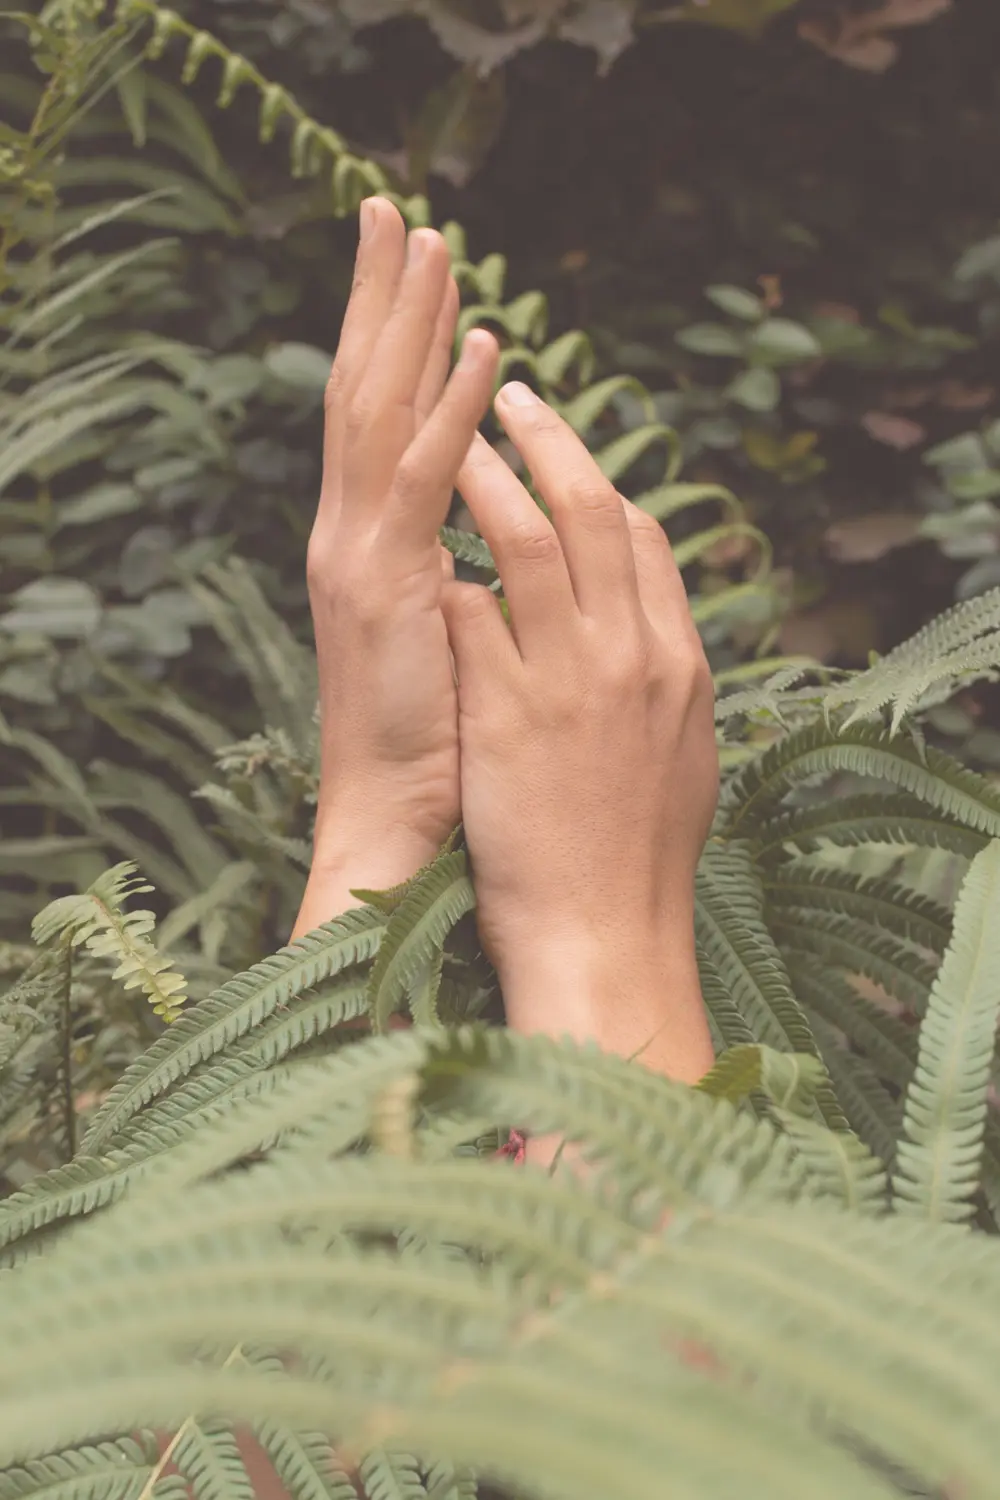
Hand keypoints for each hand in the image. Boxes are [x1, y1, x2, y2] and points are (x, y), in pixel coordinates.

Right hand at [300, 198, 498, 917]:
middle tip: (391, 212)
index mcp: (367, 546)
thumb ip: (461, 575)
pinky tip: (478, 345)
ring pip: (377, 413)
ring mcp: (361, 555)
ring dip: (405, 324)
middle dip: (377, 301)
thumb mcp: (449, 639)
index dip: (392, 344)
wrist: (396, 822)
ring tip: (428, 241)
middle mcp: (349, 535)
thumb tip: (498, 540)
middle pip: (361, 392)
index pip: (377, 421)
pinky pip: (423, 479)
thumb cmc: (433, 742)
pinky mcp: (389, 585)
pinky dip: (449, 408)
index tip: (418, 278)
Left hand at [441, 382, 717, 1079]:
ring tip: (449, 439)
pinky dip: (444, 571)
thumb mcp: (678, 755)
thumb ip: (663, 680)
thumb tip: (647, 632)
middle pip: (592, 508)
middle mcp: (630, 654)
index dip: (599, 482)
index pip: (644, 538)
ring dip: (486, 474)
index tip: (563, 456)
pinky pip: (470, 611)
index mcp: (676, 660)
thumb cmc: (638, 857)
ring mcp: (568, 678)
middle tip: (509, 395)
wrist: (605, 932)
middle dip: (549, 438)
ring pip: (526, 536)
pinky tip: (414, 549)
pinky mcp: (507, 712)